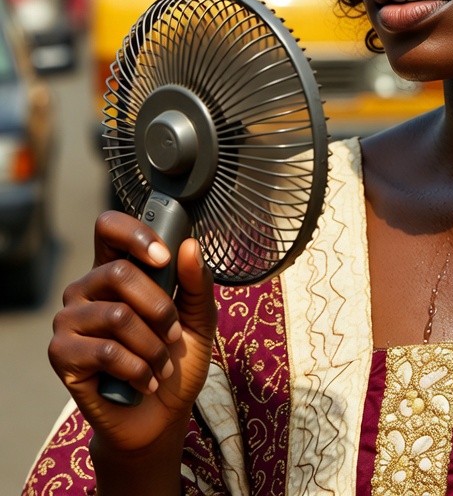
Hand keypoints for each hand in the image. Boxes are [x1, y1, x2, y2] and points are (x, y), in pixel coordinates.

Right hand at [48, 210, 215, 455]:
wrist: (161, 414)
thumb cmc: (178, 359)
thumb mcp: (199, 318)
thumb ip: (196, 282)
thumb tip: (190, 245)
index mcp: (117, 270)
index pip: (108, 227)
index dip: (134, 234)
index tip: (164, 257)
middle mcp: (87, 289)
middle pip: (119, 273)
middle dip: (160, 307)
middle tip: (174, 334)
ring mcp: (70, 321)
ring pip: (117, 316)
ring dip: (153, 345)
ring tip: (162, 364)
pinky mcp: (62, 355)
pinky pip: (105, 351)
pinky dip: (138, 368)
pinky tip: (146, 380)